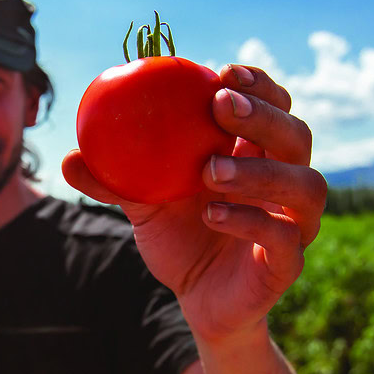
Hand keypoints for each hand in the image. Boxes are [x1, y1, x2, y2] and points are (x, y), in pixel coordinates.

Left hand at [62, 64, 326, 342]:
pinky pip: (283, 237)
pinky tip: (211, 213)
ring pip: (305, 185)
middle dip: (263, 116)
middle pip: (296, 136)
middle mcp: (284, 183)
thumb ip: (115, 180)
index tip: (223, 72)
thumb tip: (68, 157)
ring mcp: (293, 223)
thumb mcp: (143, 206)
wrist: (197, 301)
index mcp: (256, 156)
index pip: (274, 107)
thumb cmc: (179, 239)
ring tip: (211, 170)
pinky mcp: (288, 263)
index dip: (258, 86)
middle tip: (221, 106)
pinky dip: (249, 220)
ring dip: (260, 171)